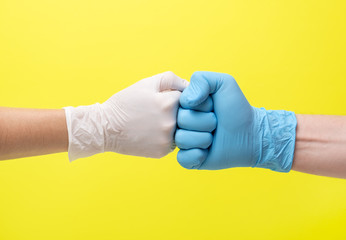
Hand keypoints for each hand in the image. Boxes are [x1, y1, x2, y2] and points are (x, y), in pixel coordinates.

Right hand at [64, 71, 187, 160]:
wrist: (105, 128)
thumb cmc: (125, 103)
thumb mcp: (146, 83)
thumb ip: (170, 79)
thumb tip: (189, 85)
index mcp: (169, 102)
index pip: (188, 97)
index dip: (176, 97)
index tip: (165, 100)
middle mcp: (171, 121)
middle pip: (187, 114)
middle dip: (177, 111)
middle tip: (158, 113)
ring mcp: (168, 138)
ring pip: (182, 129)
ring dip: (174, 126)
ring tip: (155, 123)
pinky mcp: (163, 151)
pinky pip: (174, 142)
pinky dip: (166, 138)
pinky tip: (152, 133)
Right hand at [175, 71, 296, 171]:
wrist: (251, 134)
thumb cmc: (237, 108)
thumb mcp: (223, 83)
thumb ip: (201, 80)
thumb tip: (186, 102)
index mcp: (185, 105)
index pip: (178, 103)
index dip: (200, 105)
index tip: (212, 106)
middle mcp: (181, 122)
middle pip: (181, 121)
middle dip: (204, 122)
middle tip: (216, 123)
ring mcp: (184, 141)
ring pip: (181, 140)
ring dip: (203, 139)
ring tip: (214, 137)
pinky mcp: (189, 159)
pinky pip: (182, 158)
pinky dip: (197, 155)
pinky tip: (208, 151)